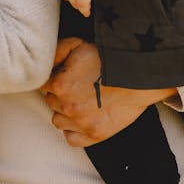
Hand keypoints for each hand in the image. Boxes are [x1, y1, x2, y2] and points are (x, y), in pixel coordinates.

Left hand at [40, 38, 175, 146]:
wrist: (139, 77)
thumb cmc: (109, 60)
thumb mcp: (79, 45)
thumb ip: (56, 52)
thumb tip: (46, 64)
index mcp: (60, 84)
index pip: (44, 85)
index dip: (55, 79)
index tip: (66, 77)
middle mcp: (67, 106)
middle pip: (51, 102)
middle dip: (60, 94)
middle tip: (77, 87)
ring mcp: (81, 123)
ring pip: (58, 121)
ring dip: (65, 113)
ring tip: (80, 102)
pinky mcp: (95, 135)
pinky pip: (71, 139)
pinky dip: (74, 130)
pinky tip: (82, 119)